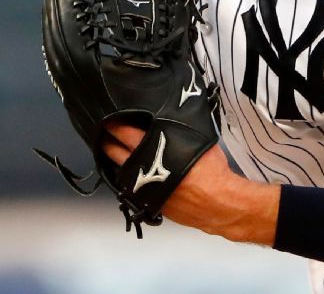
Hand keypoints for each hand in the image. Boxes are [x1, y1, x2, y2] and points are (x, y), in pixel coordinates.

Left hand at [103, 122, 280, 244]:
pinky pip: (130, 188)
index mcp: (152, 149)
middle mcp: (142, 169)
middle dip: (108, 142)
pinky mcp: (147, 202)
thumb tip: (174, 121)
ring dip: (116, 161)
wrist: (218, 203)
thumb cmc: (211, 172)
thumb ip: (179, 130)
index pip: (124, 132)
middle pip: (114, 152)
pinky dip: (129, 179)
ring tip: (114, 153)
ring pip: (119, 171)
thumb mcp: (196, 139)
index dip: (114, 125)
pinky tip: (131, 174)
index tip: (110, 121)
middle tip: (105, 135)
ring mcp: (142, 188)